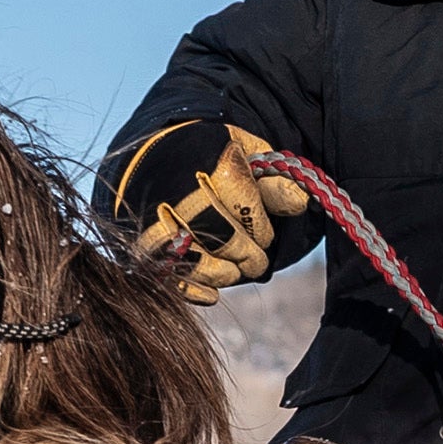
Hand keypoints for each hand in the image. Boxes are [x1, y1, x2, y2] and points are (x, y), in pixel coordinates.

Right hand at [101, 121, 311, 305]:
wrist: (147, 160)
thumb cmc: (207, 157)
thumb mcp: (243, 152)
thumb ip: (274, 177)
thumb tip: (299, 203)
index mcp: (207, 164)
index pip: (247, 211)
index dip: (261, 229)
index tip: (263, 235)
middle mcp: (177, 195)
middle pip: (226, 241)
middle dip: (249, 257)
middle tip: (255, 261)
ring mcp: (156, 225)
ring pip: (202, 265)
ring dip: (227, 273)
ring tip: (234, 268)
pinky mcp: (143, 252)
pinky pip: (175, 282)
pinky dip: (198, 291)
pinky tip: (212, 288)